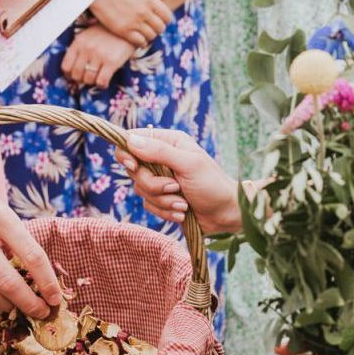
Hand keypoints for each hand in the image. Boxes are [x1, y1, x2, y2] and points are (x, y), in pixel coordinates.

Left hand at [61, 24, 134, 87]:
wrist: (128, 27)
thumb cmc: (107, 33)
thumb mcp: (88, 36)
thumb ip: (80, 50)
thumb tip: (72, 72)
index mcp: (79, 42)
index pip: (66, 66)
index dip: (69, 75)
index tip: (76, 76)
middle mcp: (87, 48)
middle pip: (76, 75)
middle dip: (82, 79)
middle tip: (89, 77)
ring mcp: (99, 55)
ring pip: (88, 80)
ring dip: (93, 82)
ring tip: (98, 77)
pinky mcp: (112, 61)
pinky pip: (101, 81)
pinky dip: (102, 84)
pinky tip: (105, 80)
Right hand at [90, 0, 173, 47]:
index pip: (167, 16)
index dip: (165, 20)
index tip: (160, 20)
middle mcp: (145, 12)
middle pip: (160, 28)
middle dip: (158, 29)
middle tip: (151, 28)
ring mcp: (134, 22)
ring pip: (151, 36)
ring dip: (149, 36)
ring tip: (144, 33)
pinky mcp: (124, 31)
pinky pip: (139, 42)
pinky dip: (141, 42)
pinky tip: (137, 39)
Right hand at [114, 129, 240, 233]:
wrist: (226, 214)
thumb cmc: (213, 184)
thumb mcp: (188, 164)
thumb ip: (159, 152)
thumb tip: (131, 141)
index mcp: (168, 142)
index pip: (133, 140)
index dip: (127, 153)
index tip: (134, 166)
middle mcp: (161, 159)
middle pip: (134, 170)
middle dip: (153, 185)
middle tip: (175, 187)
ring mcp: (160, 180)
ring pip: (141, 190)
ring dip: (163, 201)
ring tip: (183, 203)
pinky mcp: (161, 199)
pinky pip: (149, 206)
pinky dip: (165, 212)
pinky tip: (182, 212)